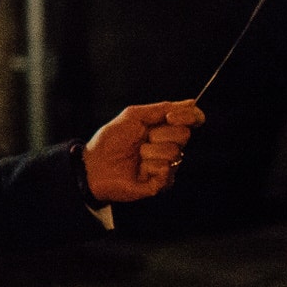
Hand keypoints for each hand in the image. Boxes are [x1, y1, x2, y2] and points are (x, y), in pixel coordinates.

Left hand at [83, 100, 205, 202]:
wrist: (95, 165)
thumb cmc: (111, 140)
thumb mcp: (134, 116)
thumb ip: (162, 109)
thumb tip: (191, 103)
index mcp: (164, 128)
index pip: (191, 120)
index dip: (189, 116)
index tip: (172, 116)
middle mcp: (169, 146)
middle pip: (184, 134)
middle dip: (160, 133)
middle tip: (143, 138)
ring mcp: (168, 164)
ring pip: (174, 152)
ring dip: (150, 151)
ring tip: (137, 155)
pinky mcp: (162, 182)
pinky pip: (166, 169)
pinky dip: (149, 166)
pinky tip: (139, 169)